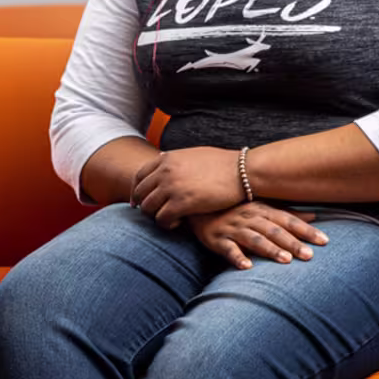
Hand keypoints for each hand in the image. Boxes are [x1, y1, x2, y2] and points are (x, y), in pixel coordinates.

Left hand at [130, 147, 245, 226]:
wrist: (242, 171)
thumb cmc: (222, 164)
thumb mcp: (193, 154)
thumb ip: (175, 160)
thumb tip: (164, 160)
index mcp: (166, 158)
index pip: (139, 176)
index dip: (136, 191)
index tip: (138, 202)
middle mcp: (164, 172)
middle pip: (140, 194)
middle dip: (145, 206)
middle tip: (154, 214)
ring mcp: (171, 187)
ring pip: (148, 208)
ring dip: (156, 216)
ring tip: (169, 219)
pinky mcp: (181, 204)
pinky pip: (162, 219)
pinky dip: (166, 224)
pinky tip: (177, 223)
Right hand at [187, 205, 328, 270]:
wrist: (198, 206)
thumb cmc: (235, 208)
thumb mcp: (262, 207)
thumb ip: (287, 213)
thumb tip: (315, 217)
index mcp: (262, 210)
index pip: (288, 220)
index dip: (306, 230)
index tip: (325, 241)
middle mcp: (250, 218)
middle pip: (274, 231)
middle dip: (292, 243)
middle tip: (309, 256)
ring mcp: (233, 229)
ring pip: (254, 239)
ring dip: (270, 249)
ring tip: (285, 261)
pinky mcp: (217, 240)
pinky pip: (228, 249)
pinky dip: (237, 257)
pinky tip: (247, 267)